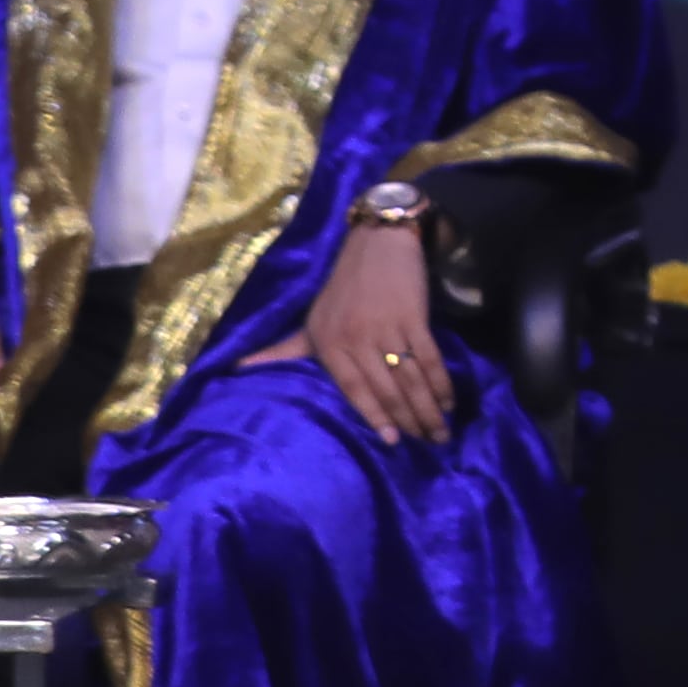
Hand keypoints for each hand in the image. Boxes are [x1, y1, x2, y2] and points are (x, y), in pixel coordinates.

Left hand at [296, 220, 458, 444]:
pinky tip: (449, 399)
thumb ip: (284, 350)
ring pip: (410, 377)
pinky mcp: (414, 316)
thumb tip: (238, 369)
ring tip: (441, 430)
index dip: (375, 417)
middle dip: (409, 419)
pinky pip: (430, 356)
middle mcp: (357, 339)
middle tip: (429, 443)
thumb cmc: (342, 287)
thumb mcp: (312, 320)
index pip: (354, 389)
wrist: (377, 243)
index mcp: (330, 344)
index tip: (393, 442)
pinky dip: (441, 380)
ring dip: (428, 406)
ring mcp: (387, 327)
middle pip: (387, 388)